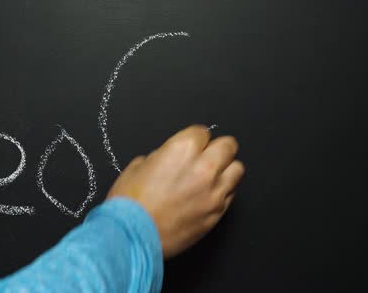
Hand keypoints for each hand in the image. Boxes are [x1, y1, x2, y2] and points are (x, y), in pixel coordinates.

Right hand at [106, 125, 244, 258]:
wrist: (131, 236)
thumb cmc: (130, 203)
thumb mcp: (138, 167)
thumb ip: (160, 157)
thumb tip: (168, 158)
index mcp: (182, 149)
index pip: (202, 131)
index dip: (193, 138)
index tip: (189, 145)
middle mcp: (203, 167)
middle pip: (228, 145)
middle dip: (216, 148)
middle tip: (204, 156)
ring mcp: (214, 192)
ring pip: (237, 169)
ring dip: (225, 169)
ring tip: (210, 175)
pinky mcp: (217, 213)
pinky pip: (231, 194)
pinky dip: (223, 191)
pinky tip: (207, 195)